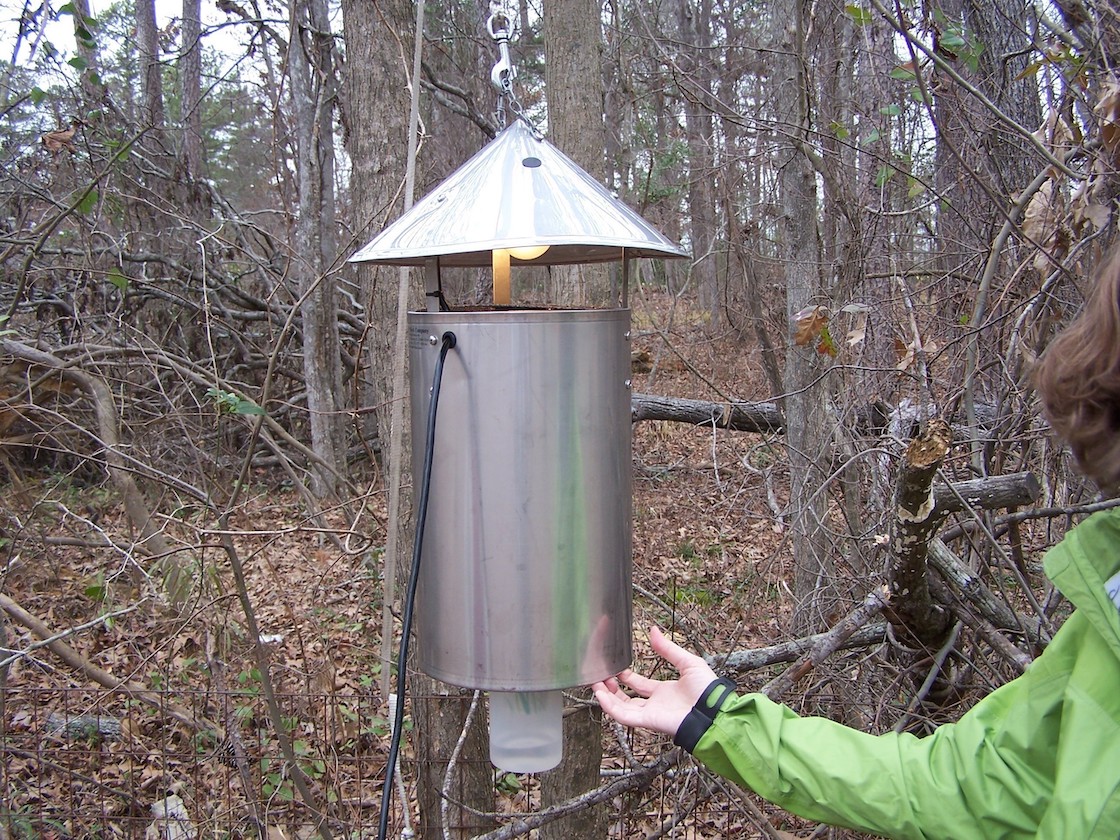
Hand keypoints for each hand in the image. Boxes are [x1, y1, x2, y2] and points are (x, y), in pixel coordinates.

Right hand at [592, 626, 719, 735]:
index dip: (624, 675)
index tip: (613, 665)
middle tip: (599, 676)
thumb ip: (668, 649)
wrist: (714, 711)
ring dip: (606, 696)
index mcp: (664, 692)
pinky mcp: (647, 721)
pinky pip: (623, 716)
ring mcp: (650, 714)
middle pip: (626, 698)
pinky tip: (600, 694)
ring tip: (594, 682)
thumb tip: (653, 630)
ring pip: (620, 707)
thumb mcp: (687, 662)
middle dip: (611, 687)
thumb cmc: (707, 690)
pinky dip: (610, 707)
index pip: (639, 684)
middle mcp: (655, 704)